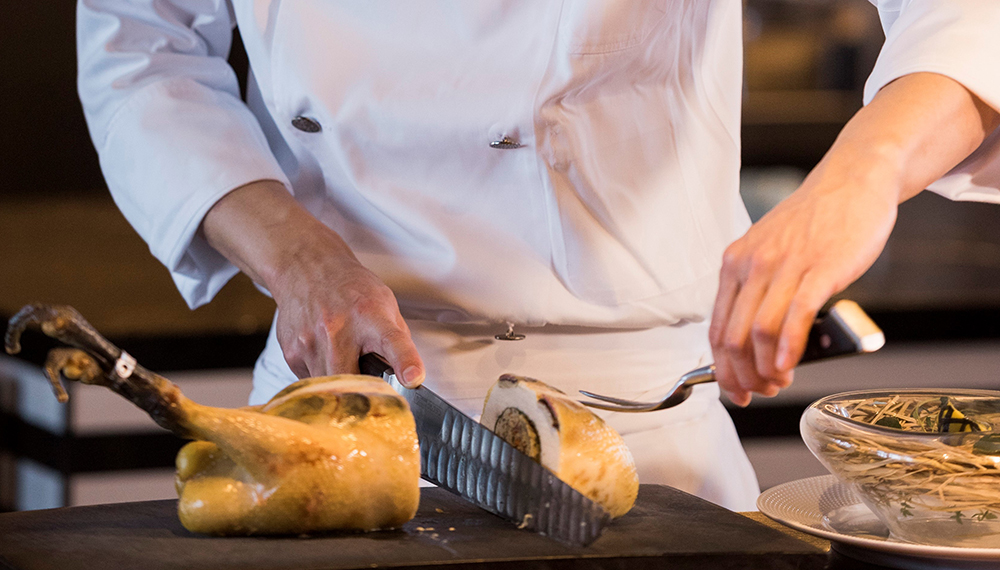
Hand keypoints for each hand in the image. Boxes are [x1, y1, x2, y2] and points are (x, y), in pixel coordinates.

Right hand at [202, 180, 424, 385]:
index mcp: (370, 316)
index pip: (392, 341)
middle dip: (362, 393)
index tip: (412, 378)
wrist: (306, 268)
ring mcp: (310, 342)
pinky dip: (323, 377)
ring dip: (341, 386)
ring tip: (345, 364)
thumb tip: (408, 377)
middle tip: (369, 388)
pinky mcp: (291, 353)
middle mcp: (338, 329)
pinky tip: (325, 357)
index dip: (405, 361)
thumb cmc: (350, 289)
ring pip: (329, 388)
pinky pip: (311, 382)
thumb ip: (397, 340)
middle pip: (351, 380)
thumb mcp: (384, 304)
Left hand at [709, 72, 998, 405]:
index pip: (716, 328)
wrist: (852, 181)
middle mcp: (752, 264)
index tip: (733, 389)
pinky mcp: (818, 270)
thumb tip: (756, 340)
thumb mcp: (769, 250)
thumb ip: (759, 289)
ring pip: (759, 332)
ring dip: (765, 369)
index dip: (722, 367)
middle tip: (757, 393)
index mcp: (735, 262)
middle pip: (732, 336)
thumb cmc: (814, 221)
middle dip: (741, 375)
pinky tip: (788, 366)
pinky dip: (787, 349)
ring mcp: (784, 267)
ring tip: (778, 383)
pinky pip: (794, 317)